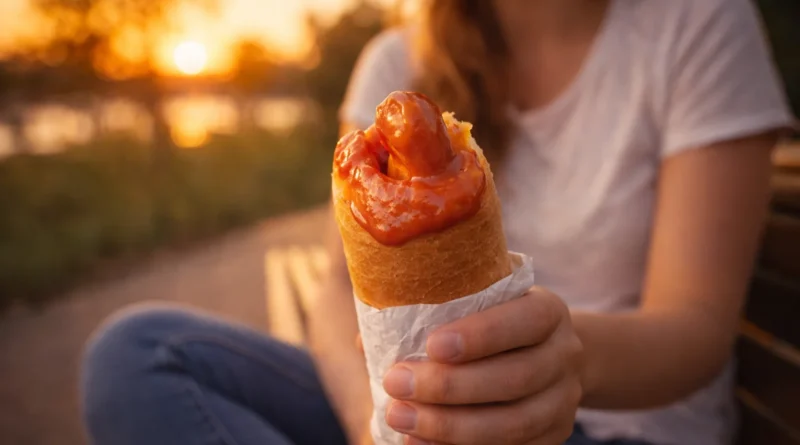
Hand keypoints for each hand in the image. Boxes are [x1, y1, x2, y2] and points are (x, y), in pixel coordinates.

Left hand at [382, 287, 583, 444]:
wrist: (548, 355)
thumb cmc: (493, 323)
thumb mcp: (476, 304)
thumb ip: (430, 313)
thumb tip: (366, 341)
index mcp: (548, 311)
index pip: (524, 321)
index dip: (481, 336)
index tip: (432, 345)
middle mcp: (564, 355)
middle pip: (515, 378)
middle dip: (451, 386)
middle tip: (396, 382)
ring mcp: (563, 401)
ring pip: (513, 423)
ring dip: (451, 426)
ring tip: (399, 417)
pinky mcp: (553, 436)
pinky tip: (420, 444)